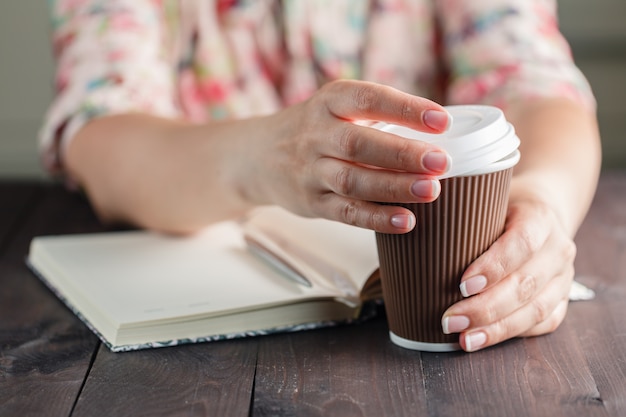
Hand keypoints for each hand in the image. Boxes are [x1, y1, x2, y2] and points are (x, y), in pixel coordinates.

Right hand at [249, 79, 451, 233]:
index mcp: (329, 103)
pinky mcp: (312, 202)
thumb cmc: (314, 130)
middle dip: (402, 153)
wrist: (259, 156)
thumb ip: (378, 117)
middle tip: (441, 162)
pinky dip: (376, 218)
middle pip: (359, 143)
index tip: (440, 120)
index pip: (368, 99)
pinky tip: (405, 220)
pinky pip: (345, 212)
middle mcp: (316, 134)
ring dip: (394, 186)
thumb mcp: (336, 109)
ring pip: (353, 180)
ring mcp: (311, 171)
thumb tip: (440, 135)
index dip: (405, 109)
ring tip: (431, 190)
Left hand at [440, 184, 575, 350]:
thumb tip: (405, 226)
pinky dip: (511, 334)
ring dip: (497, 328)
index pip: (522, 242)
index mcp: (540, 217)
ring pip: (536, 309)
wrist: (542, 211)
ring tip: (464, 339)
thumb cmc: (500, 206)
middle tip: (449, 320)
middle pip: (525, 283)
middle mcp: (558, 249)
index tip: (462, 285)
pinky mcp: (561, 298)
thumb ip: (457, 212)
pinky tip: (483, 339)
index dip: (494, 266)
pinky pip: (543, 323)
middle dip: (486, 308)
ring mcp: (563, 277)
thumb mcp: (483, 198)